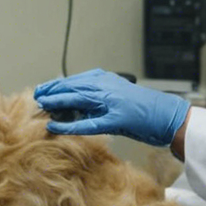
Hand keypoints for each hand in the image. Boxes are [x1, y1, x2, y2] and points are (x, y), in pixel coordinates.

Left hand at [34, 68, 189, 147]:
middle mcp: (107, 86)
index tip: (43, 88)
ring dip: (56, 102)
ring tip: (40, 106)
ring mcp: (111, 102)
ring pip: (76, 98)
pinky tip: (54, 126)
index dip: (58, 85)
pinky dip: (68, 124)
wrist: (169, 116)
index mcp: (108, 80)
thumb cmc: (145, 110)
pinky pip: (86, 122)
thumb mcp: (119, 98)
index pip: (76, 80)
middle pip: (72, 86)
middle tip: (35, 95)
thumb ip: (100, 98)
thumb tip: (77, 104)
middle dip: (52, 90)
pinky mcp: (115, 119)